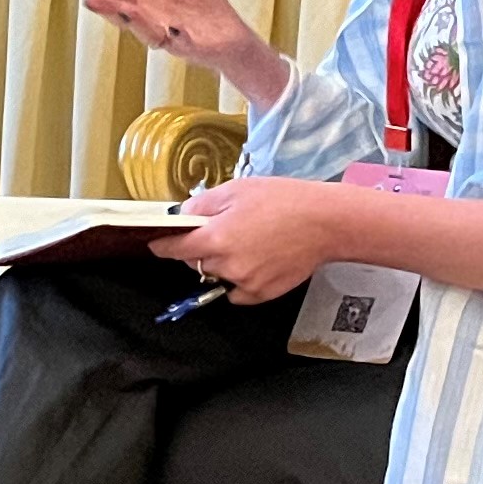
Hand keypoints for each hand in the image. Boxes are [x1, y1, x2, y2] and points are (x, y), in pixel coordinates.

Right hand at [69, 0, 290, 106]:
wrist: (232, 37)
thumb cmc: (203, 7)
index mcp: (148, 0)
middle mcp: (153, 19)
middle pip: (127, 11)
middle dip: (110, 6)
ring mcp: (171, 34)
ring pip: (148, 29)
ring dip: (135, 21)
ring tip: (121, 10)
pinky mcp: (192, 47)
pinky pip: (182, 41)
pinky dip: (176, 36)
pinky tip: (169, 29)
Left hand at [154, 177, 349, 303]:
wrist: (325, 222)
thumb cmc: (284, 200)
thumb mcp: (237, 190)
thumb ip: (204, 204)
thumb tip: (184, 215)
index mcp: (216, 237)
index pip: (175, 249)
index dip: (164, 246)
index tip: (157, 244)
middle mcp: (227, 265)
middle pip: (196, 263)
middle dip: (200, 250)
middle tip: (223, 231)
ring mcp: (245, 282)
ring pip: (218, 276)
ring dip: (222, 263)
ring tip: (247, 242)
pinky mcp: (262, 293)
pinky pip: (238, 292)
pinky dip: (240, 280)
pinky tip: (257, 260)